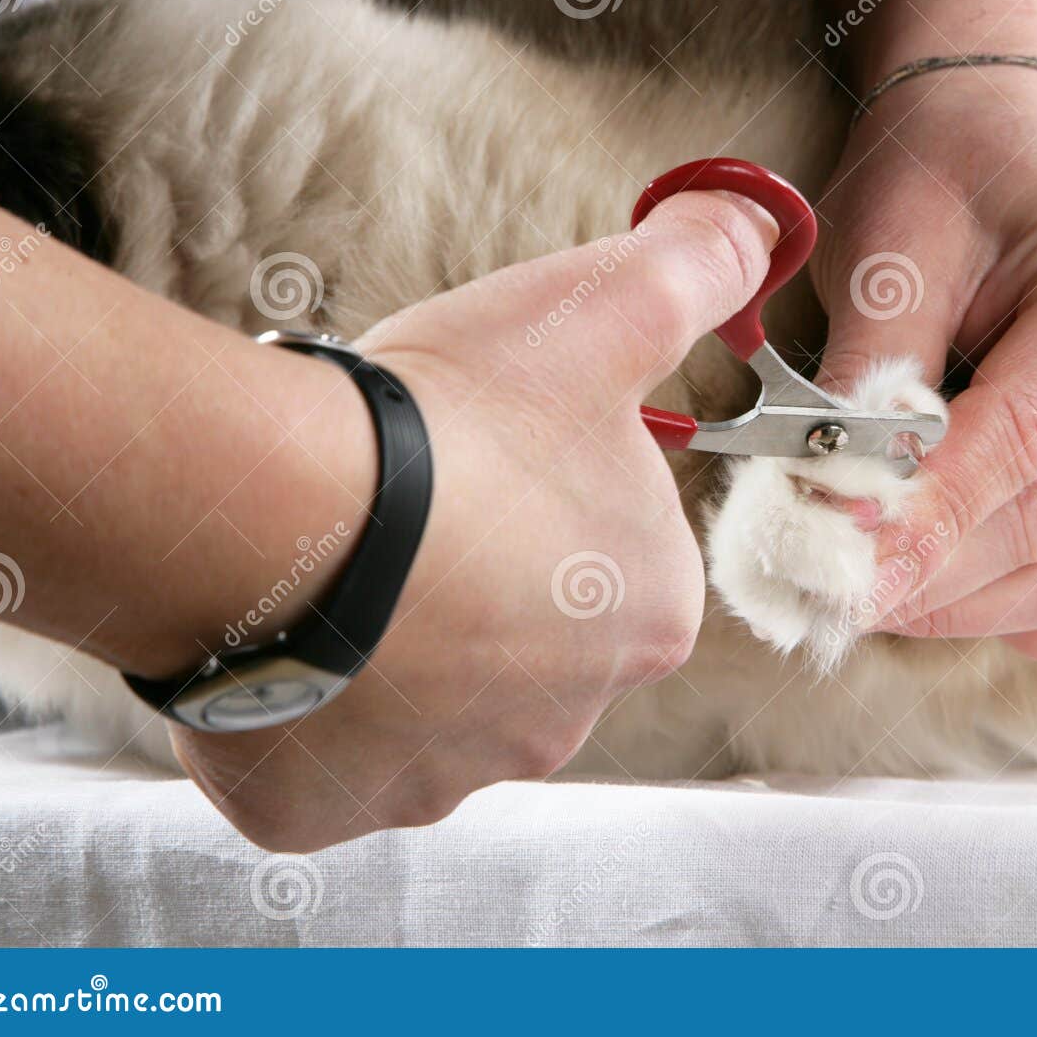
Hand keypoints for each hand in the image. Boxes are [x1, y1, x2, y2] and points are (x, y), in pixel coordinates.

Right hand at [171, 191, 778, 850]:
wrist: (280, 520)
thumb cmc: (455, 428)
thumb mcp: (600, 315)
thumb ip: (695, 271)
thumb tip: (755, 230)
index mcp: (650, 617)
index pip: (623, 555)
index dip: (557, 493)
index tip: (493, 456)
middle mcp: (565, 722)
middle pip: (531, 636)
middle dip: (483, 576)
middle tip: (412, 504)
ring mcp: (443, 778)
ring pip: (430, 702)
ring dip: (399, 642)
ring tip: (344, 562)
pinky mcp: (328, 806)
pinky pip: (330, 758)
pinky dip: (310, 706)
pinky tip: (292, 635)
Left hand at [811, 69, 1036, 660]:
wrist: (1015, 151)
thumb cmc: (946, 181)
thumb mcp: (891, 246)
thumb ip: (869, 379)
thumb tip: (824, 512)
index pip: (1030, 434)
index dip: (926, 515)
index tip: (832, 562)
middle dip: (930, 573)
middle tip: (822, 591)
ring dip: (970, 609)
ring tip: (867, 596)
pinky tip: (960, 602)